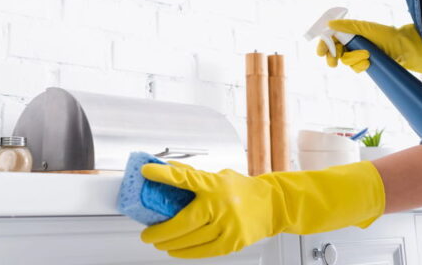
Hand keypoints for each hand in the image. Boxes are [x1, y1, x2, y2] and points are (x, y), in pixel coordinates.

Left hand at [140, 162, 384, 258]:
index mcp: (214, 184)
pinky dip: (186, 253)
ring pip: (190, 240)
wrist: (274, 205)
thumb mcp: (219, 176)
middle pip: (183, 221)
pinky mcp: (233, 242)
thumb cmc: (244, 190)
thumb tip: (168, 169)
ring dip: (170, 243)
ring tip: (159, 242)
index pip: (185, 177)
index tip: (147, 171)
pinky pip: (203, 252)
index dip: (164, 174)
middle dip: (160, 230)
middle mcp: (220, 204)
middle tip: (147, 234)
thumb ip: (194, 176)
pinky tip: (176, 251)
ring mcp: (227, 225)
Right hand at [315, 19, 421, 75]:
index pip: (331, 37)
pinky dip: (361, 66)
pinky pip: (356, 68)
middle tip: (333, 62)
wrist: (403, 48)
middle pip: (334, 51)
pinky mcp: (365, 63)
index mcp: (350, 32)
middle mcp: (352, 42)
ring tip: (366, 55)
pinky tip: (369, 62)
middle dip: (332, 57)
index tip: (321, 52)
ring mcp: (358, 53)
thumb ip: (347, 26)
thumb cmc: (386, 34)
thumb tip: (328, 24)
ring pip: (345, 61)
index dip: (324, 44)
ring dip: (353, 59)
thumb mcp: (365, 28)